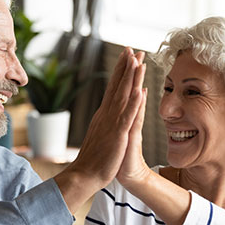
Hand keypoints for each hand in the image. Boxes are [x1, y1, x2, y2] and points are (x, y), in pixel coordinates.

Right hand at [53, 48, 145, 212]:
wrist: (84, 175)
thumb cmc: (94, 159)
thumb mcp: (101, 135)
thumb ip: (105, 123)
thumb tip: (108, 113)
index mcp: (104, 114)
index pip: (113, 88)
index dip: (121, 71)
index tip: (127, 56)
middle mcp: (106, 114)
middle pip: (118, 86)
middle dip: (126, 67)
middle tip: (132, 49)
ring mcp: (111, 123)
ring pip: (123, 96)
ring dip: (131, 78)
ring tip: (138, 61)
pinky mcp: (117, 135)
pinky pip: (127, 116)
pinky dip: (133, 103)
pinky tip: (139, 91)